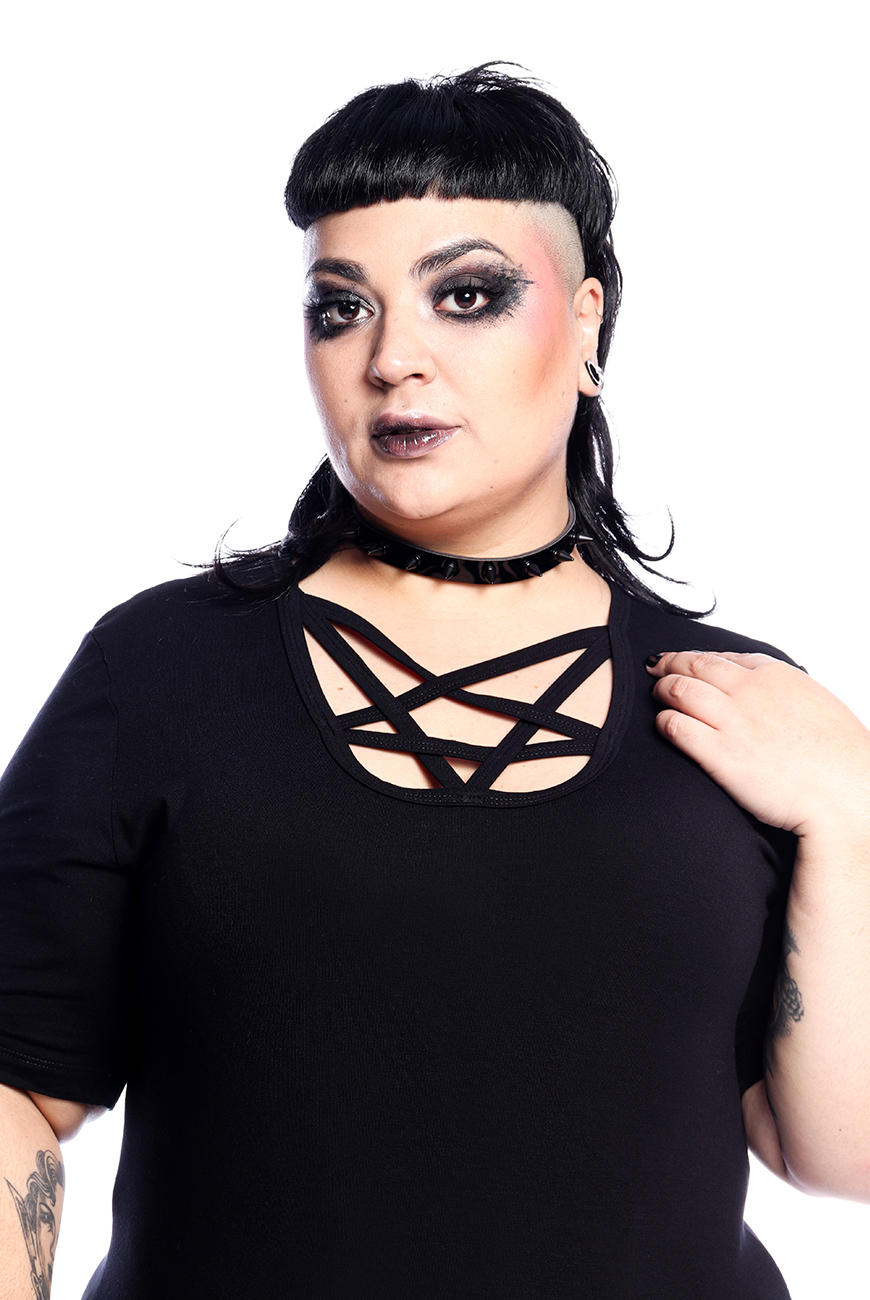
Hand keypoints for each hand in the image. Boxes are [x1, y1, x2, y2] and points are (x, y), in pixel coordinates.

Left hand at [645, 650, 869, 839]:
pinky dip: (664, 722)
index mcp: (776, 675)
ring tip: (657, 695)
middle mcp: (750, 691)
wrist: (847, 794)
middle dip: (671, 665)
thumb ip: (785, 694)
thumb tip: (771, 697)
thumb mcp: (816, 705)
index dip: (697, 658)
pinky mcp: (719, 754)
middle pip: (694, 666)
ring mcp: (733, 720)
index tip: (685, 661)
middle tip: (657, 668)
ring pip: (678, 690)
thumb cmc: (841, 757)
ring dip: (662, 690)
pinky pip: (676, 727)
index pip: (723, 657)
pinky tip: (663, 725)